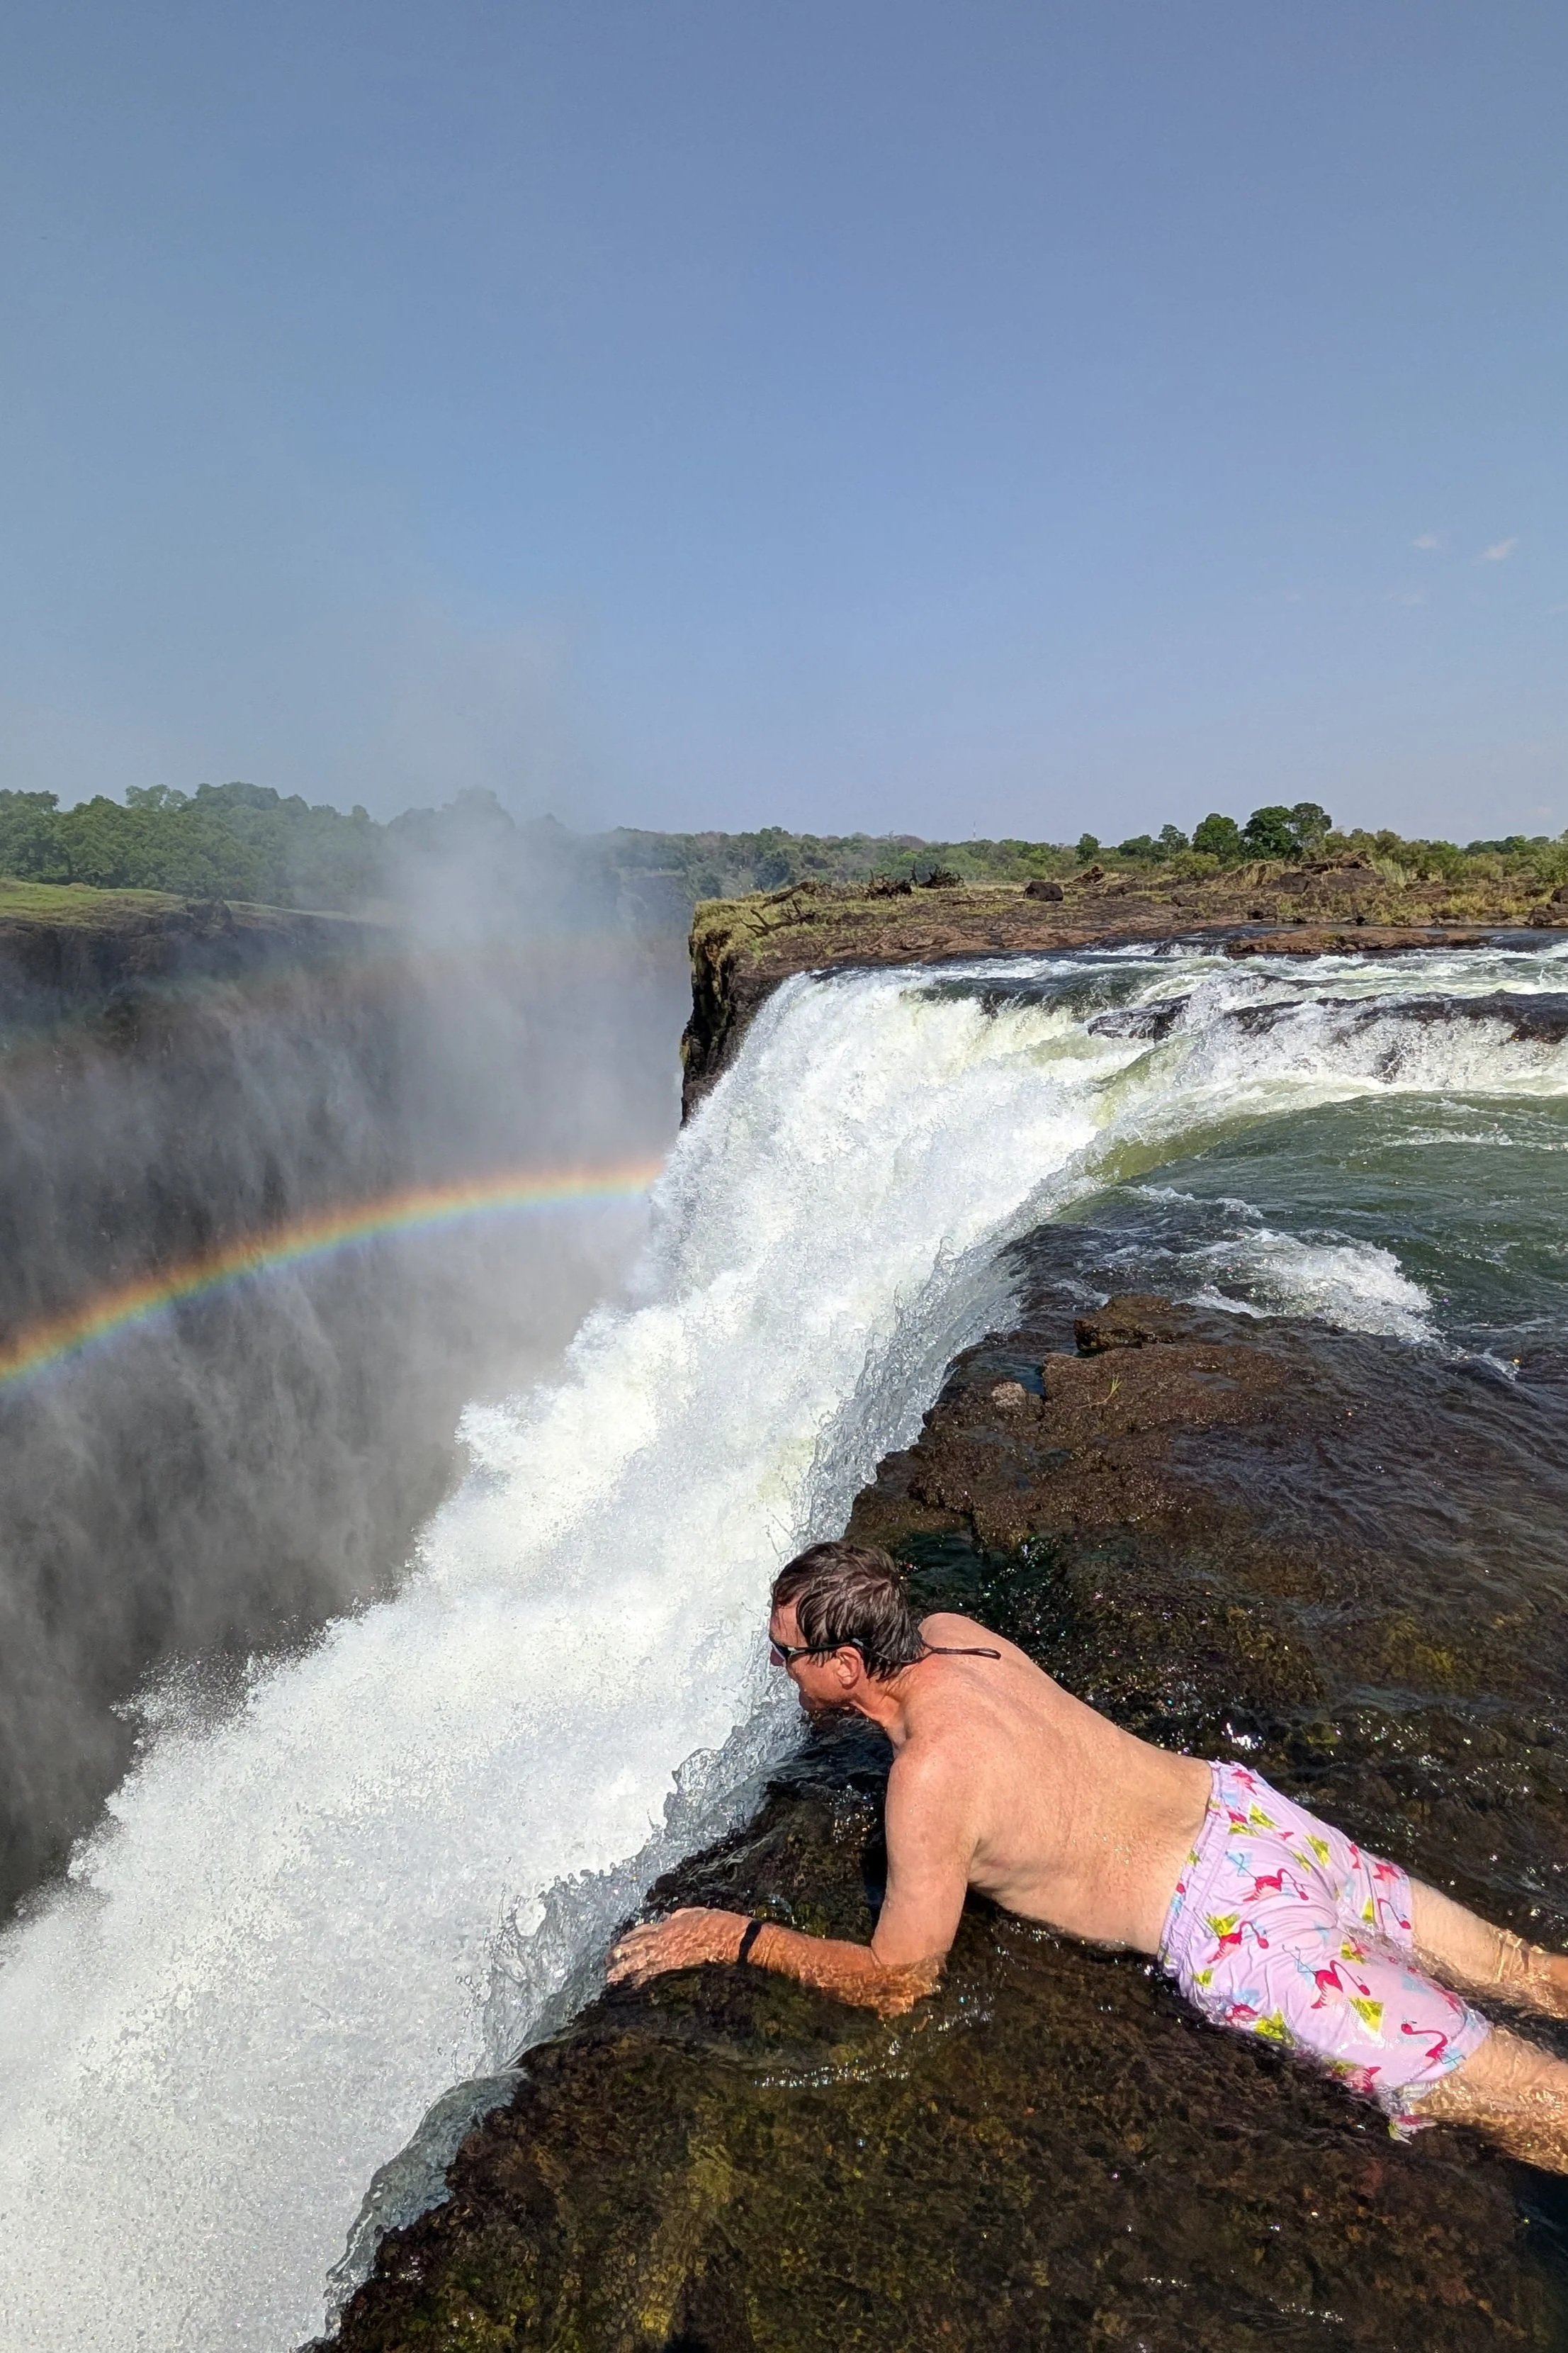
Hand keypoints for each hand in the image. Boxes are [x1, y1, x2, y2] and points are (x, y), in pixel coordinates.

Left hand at [607, 1907, 749, 1988]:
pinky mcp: (674, 1963)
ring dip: (624, 1968)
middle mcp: (662, 1937)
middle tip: (606, 1962)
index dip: (628, 1939)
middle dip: (620, 1954)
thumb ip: (676, 1916)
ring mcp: (667, 1951)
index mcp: (666, 1924)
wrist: (725, 1936)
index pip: (641, 1931)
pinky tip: (633, 1985)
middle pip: (635, 1945)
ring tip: (611, 1977)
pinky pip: (653, 1971)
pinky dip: (641, 1977)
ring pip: (639, 1959)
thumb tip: (668, 1918)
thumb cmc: (713, 1922)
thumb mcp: (691, 1913)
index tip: (618, 1945)